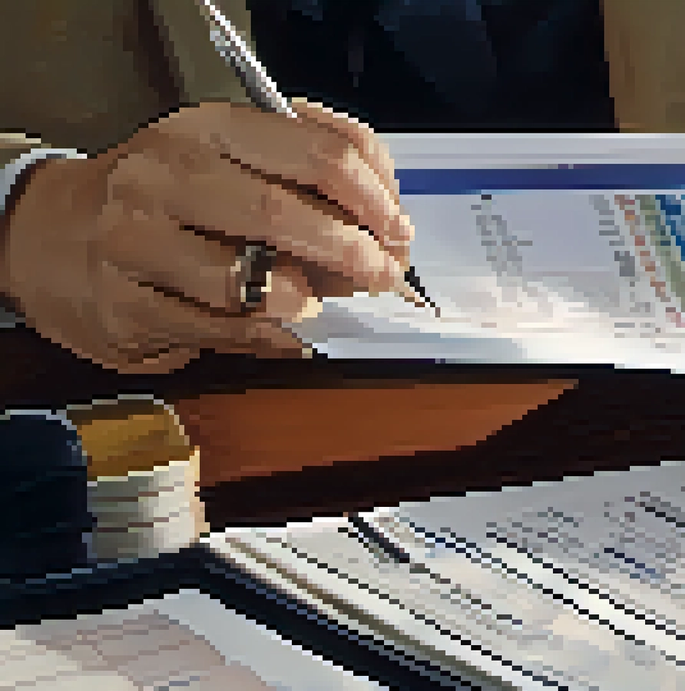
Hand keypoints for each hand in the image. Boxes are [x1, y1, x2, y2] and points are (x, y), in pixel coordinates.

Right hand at [0, 99, 412, 373]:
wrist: (56, 238)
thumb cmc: (173, 200)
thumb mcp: (235, 163)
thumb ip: (315, 182)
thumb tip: (390, 233)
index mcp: (209, 128)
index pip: (316, 151)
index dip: (373, 196)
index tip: (398, 227)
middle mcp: (165, 175)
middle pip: (282, 212)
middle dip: (350, 252)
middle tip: (382, 275)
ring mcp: (137, 242)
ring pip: (246, 281)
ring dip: (302, 300)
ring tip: (312, 301)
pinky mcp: (127, 307)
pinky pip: (221, 331)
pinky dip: (270, 339)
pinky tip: (286, 334)